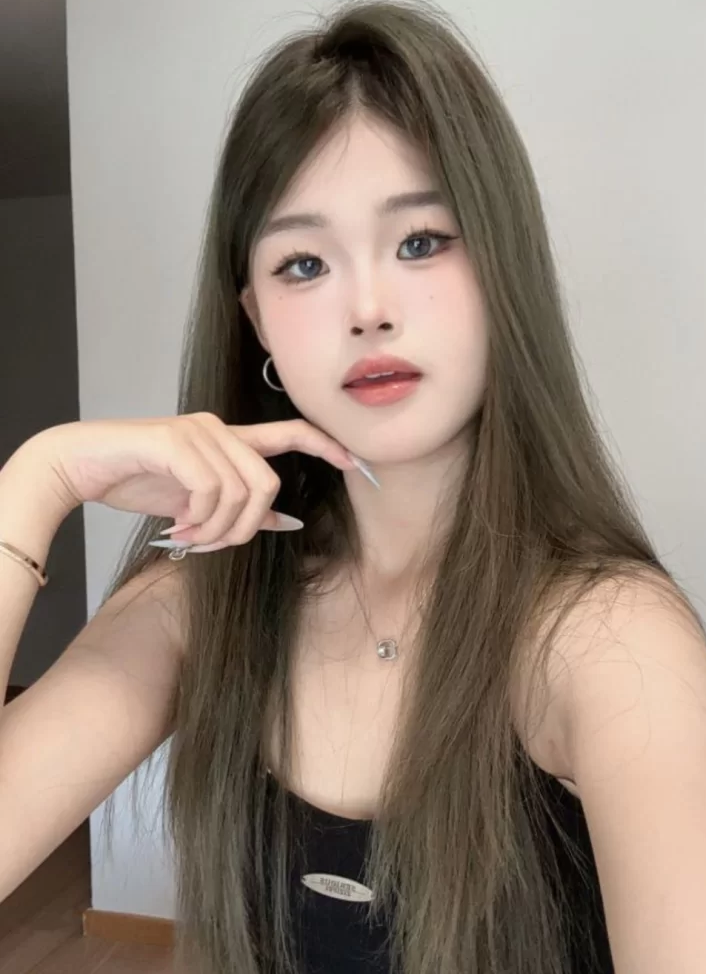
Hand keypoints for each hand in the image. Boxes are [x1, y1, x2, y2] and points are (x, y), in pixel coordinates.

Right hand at [29, 413, 357, 548]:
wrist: (81, 465)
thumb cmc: (137, 482)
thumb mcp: (197, 504)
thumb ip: (241, 509)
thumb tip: (289, 523)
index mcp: (228, 440)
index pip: (290, 433)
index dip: (326, 445)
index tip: (356, 463)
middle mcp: (219, 429)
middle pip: (268, 485)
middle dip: (244, 527)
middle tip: (208, 544)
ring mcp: (198, 432)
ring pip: (241, 493)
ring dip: (216, 529)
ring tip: (186, 535)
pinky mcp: (177, 442)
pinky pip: (211, 491)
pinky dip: (198, 519)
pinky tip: (175, 526)